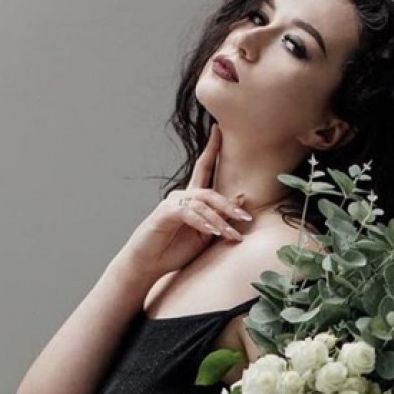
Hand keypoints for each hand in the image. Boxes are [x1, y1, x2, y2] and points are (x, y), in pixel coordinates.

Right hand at [123, 122, 252, 280]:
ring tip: (231, 235)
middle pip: (209, 192)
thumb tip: (242, 199)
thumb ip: (222, 218)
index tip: (219, 130)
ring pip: (202, 204)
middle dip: (228, 205)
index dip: (212, 148)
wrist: (148, 264)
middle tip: (245, 218)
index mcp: (192, 200)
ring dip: (219, 221)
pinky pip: (189, 213)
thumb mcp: (205, 235)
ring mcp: (172, 203)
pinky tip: (212, 231)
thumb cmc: (174, 251)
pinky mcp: (165, 213)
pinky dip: (202, 222)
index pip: (203, 168)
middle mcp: (182, 196)